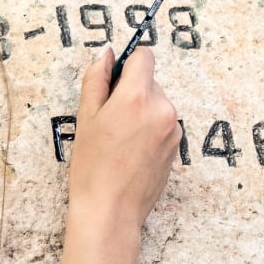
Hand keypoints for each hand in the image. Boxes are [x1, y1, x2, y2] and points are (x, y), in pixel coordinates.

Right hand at [67, 47, 179, 235]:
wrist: (111, 210)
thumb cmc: (92, 166)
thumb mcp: (86, 117)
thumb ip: (97, 79)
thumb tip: (107, 53)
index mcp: (138, 96)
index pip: (144, 56)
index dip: (127, 63)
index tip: (114, 80)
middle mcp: (163, 108)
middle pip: (149, 82)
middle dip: (131, 92)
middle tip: (109, 120)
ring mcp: (174, 129)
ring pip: (156, 104)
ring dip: (141, 112)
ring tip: (120, 140)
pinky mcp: (177, 146)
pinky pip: (163, 124)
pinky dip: (149, 130)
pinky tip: (132, 152)